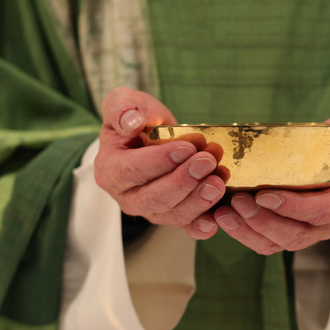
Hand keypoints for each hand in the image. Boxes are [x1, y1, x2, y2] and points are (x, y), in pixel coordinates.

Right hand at [94, 87, 224, 238]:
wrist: (150, 134)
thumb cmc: (135, 118)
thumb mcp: (122, 102)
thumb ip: (121, 108)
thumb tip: (132, 121)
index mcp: (110, 169)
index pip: (132, 170)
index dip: (160, 161)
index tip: (187, 147)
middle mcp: (127, 196)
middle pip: (154, 198)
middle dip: (183, 181)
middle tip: (208, 161)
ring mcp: (151, 210)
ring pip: (173, 214)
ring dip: (199, 199)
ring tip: (219, 179)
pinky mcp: (173, 215)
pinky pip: (187, 227)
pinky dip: (202, 226)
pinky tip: (216, 219)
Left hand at [212, 105, 329, 254]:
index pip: (324, 211)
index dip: (295, 207)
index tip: (265, 194)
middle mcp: (327, 224)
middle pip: (297, 234)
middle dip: (265, 221)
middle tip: (237, 201)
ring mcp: (304, 232)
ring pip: (276, 243)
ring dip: (248, 230)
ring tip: (223, 211)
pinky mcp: (283, 234)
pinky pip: (263, 243)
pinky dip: (241, 233)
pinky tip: (219, 216)